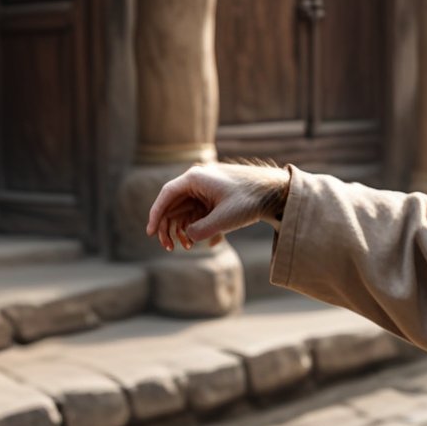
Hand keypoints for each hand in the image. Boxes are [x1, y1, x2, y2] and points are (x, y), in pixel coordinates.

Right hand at [146, 163, 290, 250]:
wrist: (277, 192)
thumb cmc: (251, 201)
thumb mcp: (224, 220)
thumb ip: (200, 231)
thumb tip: (188, 237)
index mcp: (196, 178)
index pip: (167, 195)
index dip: (155, 214)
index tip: (150, 232)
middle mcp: (198, 181)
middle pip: (174, 204)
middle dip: (169, 227)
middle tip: (168, 247)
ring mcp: (207, 189)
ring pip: (187, 210)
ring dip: (185, 229)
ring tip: (188, 247)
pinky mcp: (216, 198)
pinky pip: (200, 213)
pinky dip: (200, 227)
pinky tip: (212, 242)